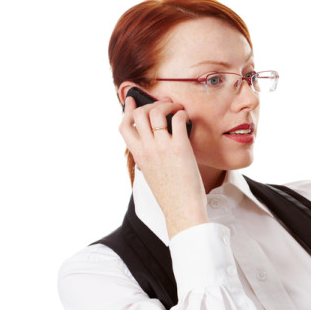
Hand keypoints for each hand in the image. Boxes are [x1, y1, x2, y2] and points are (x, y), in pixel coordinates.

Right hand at [119, 95, 207, 237]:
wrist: (182, 209)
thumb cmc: (171, 195)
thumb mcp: (151, 174)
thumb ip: (149, 158)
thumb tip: (156, 145)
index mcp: (139, 156)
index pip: (124, 127)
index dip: (127, 110)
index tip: (132, 100)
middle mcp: (147, 149)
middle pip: (139, 114)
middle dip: (150, 104)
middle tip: (164, 105)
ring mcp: (162, 147)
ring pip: (156, 112)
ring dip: (168, 105)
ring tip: (177, 108)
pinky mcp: (180, 147)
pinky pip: (178, 119)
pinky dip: (182, 113)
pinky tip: (186, 117)